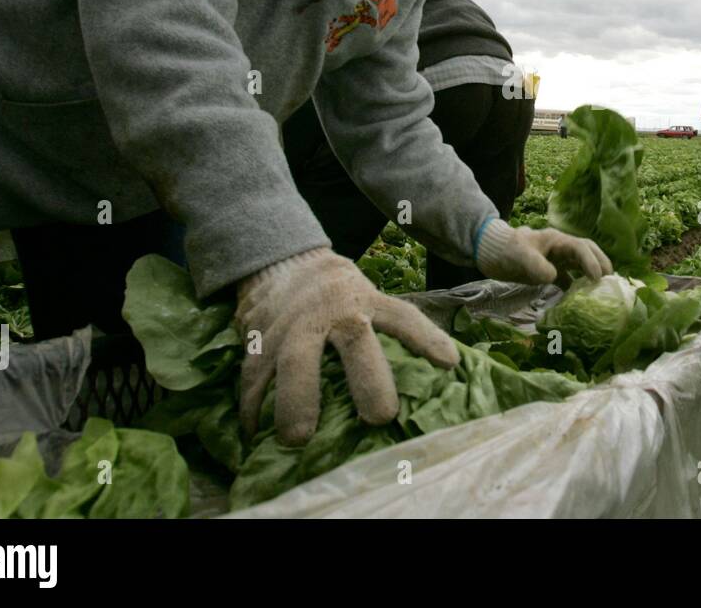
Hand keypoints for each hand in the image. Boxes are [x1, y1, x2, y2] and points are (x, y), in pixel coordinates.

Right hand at [235, 247, 458, 444]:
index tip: (449, 363)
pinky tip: (256, 436)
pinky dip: (252, 408)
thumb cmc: (336, 291)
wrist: (280, 260)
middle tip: (380, 418)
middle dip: (369, 381)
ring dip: (297, 402)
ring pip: (296, 363)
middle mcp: (335, 313)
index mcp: (367, 301)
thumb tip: (436, 370)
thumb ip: (386, 325)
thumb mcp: (366, 294)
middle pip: (356, 343)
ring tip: (298, 440)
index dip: (427, 338)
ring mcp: (296, 327)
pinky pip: (254, 377)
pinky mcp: (261, 341)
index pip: (403, 317)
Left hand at [474, 219, 613, 284]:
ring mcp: (555, 258)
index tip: (597, 278)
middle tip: (610, 280)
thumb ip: (537, 266)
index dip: (592, 262)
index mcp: (557, 239)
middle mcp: (560, 247)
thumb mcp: (520, 257)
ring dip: (591, 273)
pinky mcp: (548, 269)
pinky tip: (578, 299)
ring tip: (602, 289)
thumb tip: (555, 278)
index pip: (581, 248)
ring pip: (580, 263)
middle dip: (600, 263)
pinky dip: (575, 286)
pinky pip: (568, 276)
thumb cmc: (505, 250)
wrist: (489, 251)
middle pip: (587, 251)